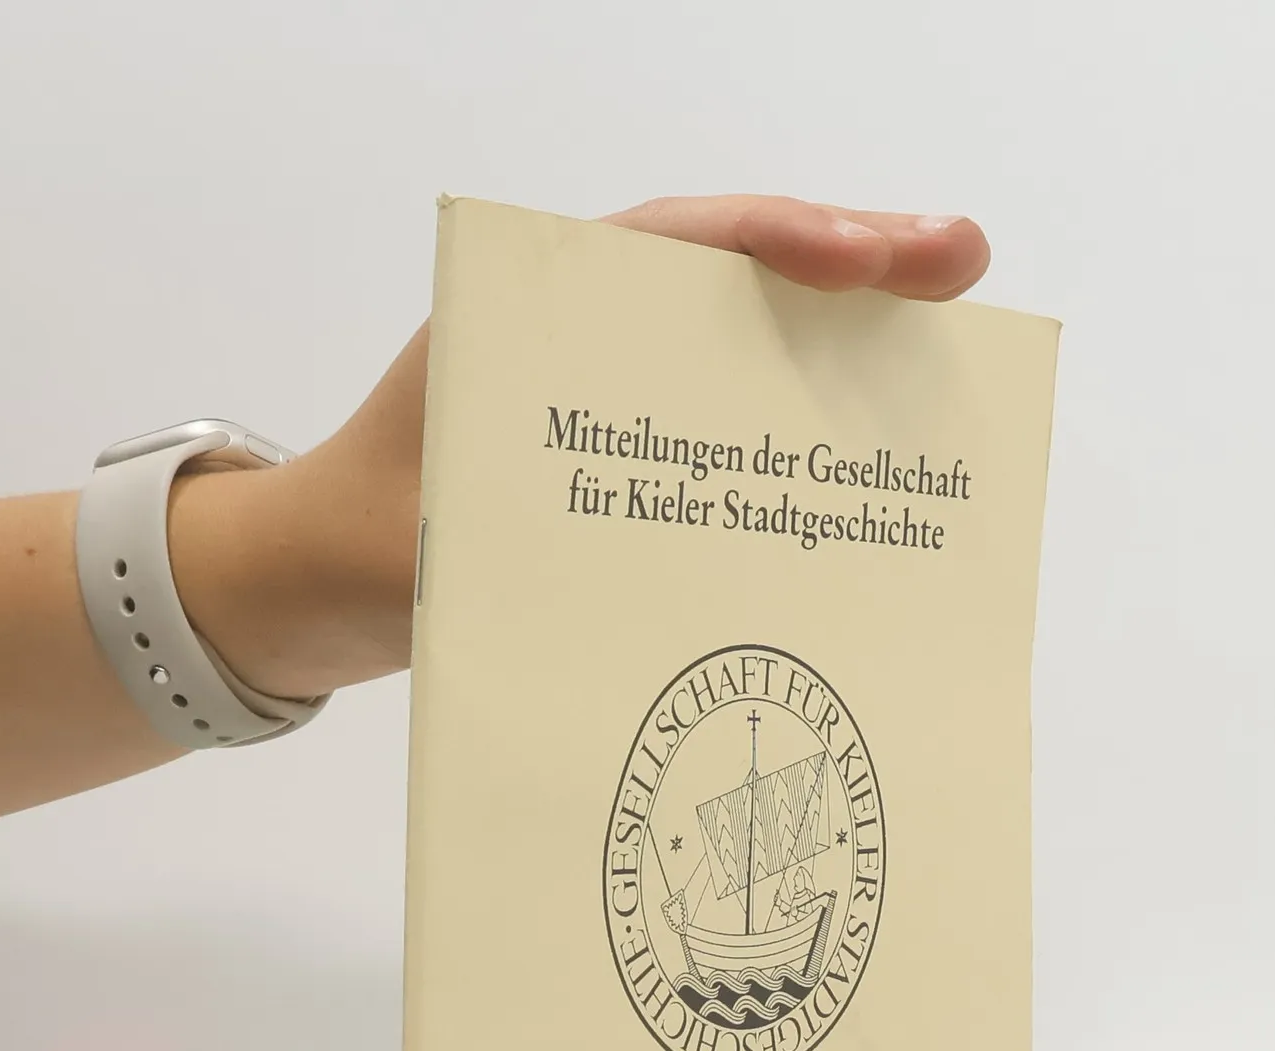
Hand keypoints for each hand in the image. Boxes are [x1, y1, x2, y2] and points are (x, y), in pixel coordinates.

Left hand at [170, 197, 990, 701]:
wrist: (312, 582)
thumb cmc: (358, 540)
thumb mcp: (416, 544)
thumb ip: (497, 549)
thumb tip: (609, 577)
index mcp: (527, 317)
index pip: (670, 245)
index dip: (778, 243)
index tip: (869, 262)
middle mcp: (582, 334)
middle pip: (735, 275)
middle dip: (853, 264)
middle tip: (963, 266)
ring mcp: (612, 390)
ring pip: (744, 342)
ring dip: (846, 343)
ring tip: (953, 348)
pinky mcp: (628, 451)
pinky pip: (729, 419)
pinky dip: (802, 424)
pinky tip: (874, 452)